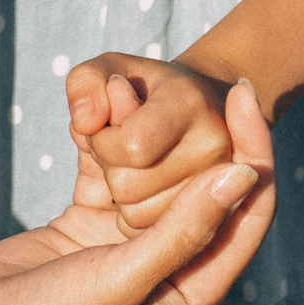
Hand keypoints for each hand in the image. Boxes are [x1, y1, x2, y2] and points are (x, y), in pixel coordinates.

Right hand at [0, 79, 275, 304]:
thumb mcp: (121, 279)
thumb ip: (185, 230)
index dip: (255, 151)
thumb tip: (243, 175)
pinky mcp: (87, 225)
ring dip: (144, 128)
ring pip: (157, 173)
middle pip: (204, 186)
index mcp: (191, 292)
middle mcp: (166, 268)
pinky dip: (104, 139)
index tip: (241, 94)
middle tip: (190, 82)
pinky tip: (95, 111)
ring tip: (126, 85)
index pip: (246, 213)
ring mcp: (125, 244)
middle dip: (198, 132)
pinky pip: (111, 172)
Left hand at [68, 54, 238, 232]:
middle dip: (109, 166)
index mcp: (189, 102)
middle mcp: (214, 146)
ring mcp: (218, 186)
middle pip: (127, 185)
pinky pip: (146, 234)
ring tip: (137, 163)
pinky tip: (146, 186)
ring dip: (121, 192)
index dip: (104, 142)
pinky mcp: (210, 218)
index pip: (132, 146)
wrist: (194, 108)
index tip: (107, 126)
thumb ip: (84, 85)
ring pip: (135, 216)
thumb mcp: (105, 70)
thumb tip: (86, 122)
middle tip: (124, 143)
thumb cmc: (140, 88)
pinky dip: (134, 214)